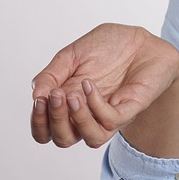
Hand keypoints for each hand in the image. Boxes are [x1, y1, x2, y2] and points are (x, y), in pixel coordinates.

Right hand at [31, 24, 178, 147]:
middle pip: (64, 139)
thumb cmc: (109, 47)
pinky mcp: (130, 108)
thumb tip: (36, 95)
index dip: (39, 123)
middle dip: (55, 120)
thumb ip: (52, 74)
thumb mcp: (73, 55)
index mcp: (69, 103)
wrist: (143, 40)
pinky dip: (96, 105)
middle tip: (55, 95)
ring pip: (92, 138)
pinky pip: (111, 120)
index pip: (47, 131)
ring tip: (72, 95)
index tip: (39, 100)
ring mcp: (110, 113)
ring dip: (77, 120)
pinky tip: (90, 84)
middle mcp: (88, 114)